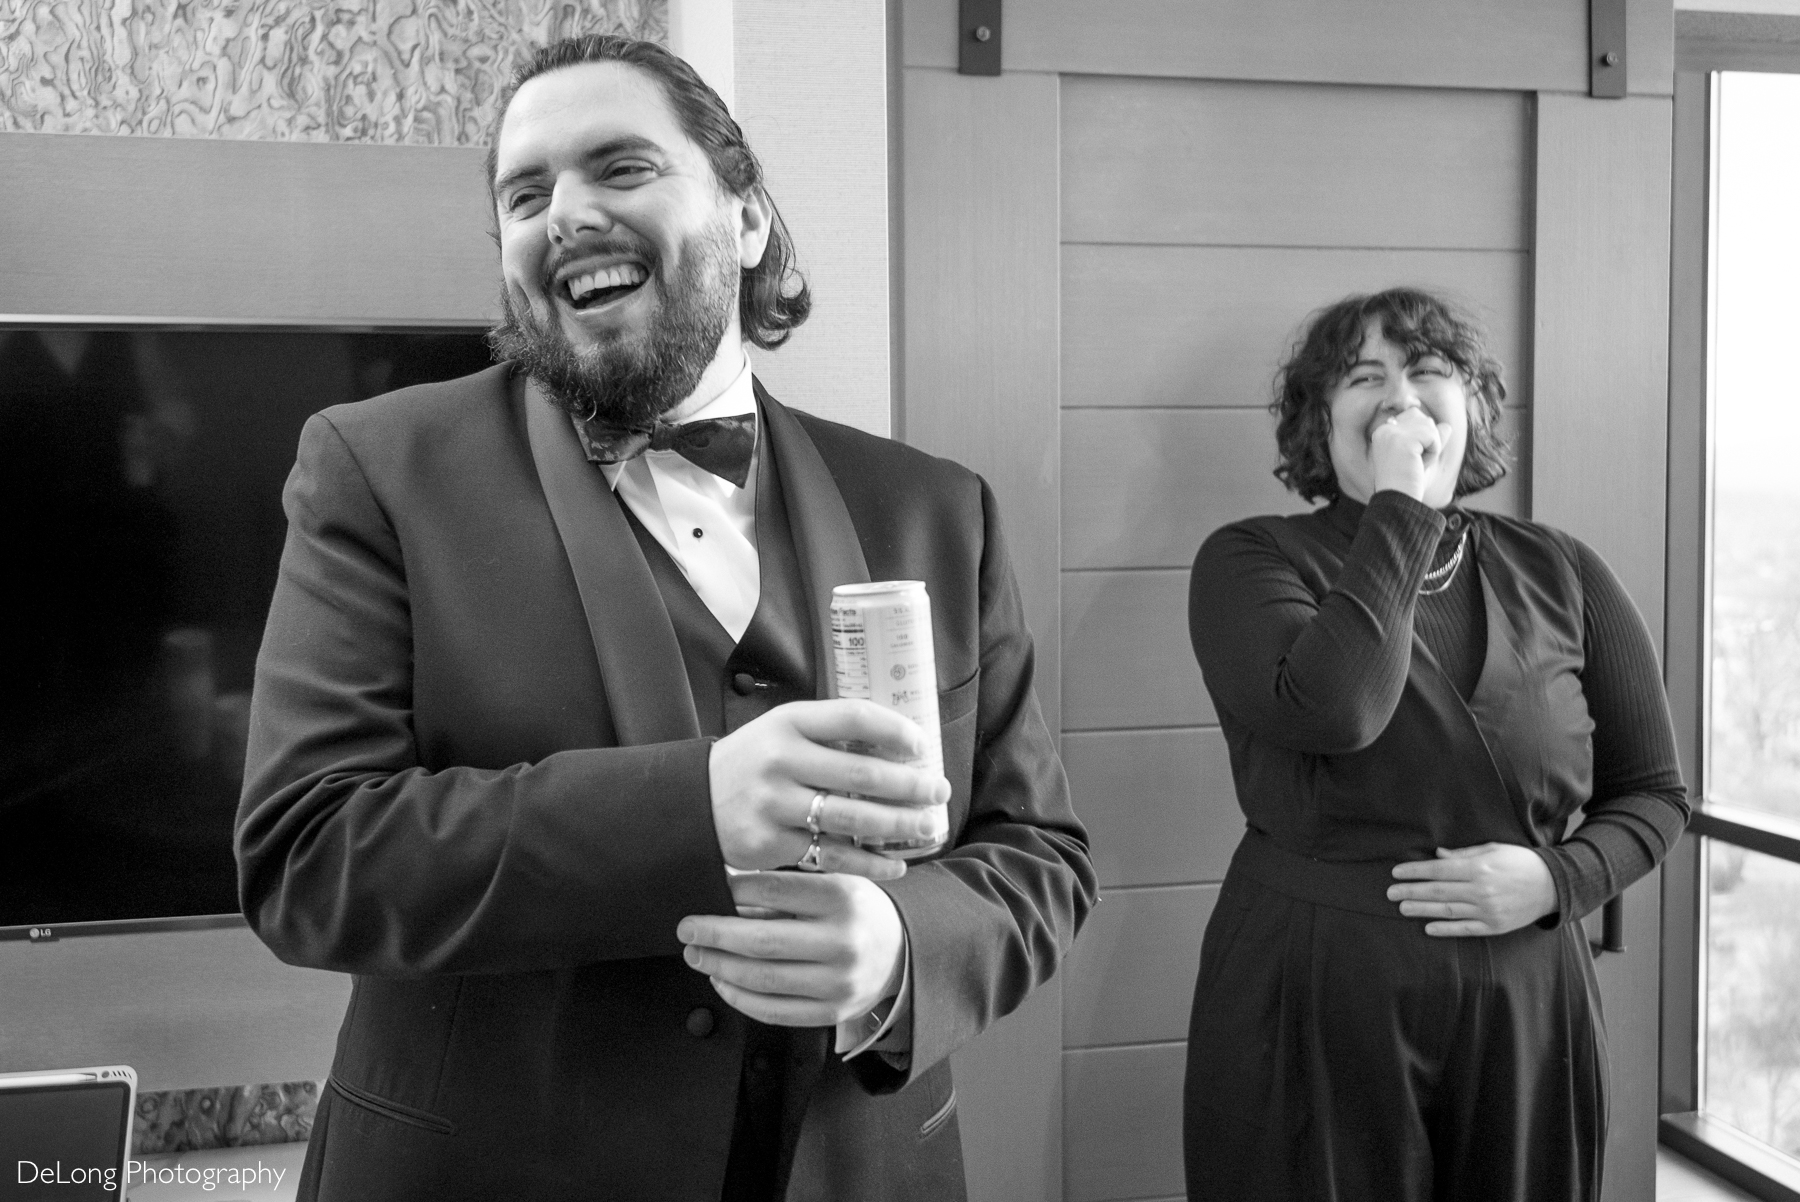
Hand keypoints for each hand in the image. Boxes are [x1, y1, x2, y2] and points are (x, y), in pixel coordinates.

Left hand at [678, 871, 904, 1026]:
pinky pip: (774, 1011)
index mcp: (843, 898)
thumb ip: (786, 890)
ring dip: (719, 967)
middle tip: (687, 929)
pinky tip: (722, 981)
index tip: (712, 889)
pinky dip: (739, 997)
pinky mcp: (832, 1013)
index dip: (736, 891)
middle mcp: (844, 942)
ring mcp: (839, 983)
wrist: (903, 951)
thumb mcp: (833, 884)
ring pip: (763, 979)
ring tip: (697, 955)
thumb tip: (726, 897)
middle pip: (763, 941)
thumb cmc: (857, 911)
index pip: (776, 891)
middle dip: (715, 935)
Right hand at [709, 700, 950, 880]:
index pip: (854, 717)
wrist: (692, 803)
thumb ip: (830, 733)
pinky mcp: (771, 844)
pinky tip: (896, 864)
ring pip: (853, 819)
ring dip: (900, 825)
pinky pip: (832, 856)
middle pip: (863, 773)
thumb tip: (901, 744)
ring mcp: (775, 805)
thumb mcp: (782, 731)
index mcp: (788, 723)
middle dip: (911, 785)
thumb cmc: (755, 762)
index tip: (922, 745)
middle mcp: (781, 760)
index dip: (896, 730)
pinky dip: (870, 864)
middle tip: (939, 791)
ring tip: (928, 826)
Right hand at [1370, 407, 1452, 501]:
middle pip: (1424, 419)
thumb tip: (1447, 426)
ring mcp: (1392, 434)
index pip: (1414, 415)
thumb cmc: (1407, 483)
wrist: (1397, 500)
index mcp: (1383, 432)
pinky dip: (1433, 453)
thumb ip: (1432, 439)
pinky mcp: (1403, 441)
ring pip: (1430, 426)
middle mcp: (1385, 429)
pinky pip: (1433, 437)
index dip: (1422, 437)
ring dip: (1431, 448)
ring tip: (1416, 464)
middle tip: (1413, 463)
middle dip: (1428, 441)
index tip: (1407, 459)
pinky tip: (1419, 465)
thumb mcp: (1420, 457)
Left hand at [1387, 843, 1555, 935]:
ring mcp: (1488, 911)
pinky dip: (1445, 929)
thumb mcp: (1492, 849)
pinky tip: (1428, 928)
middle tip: (1390, 893)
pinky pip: (1465, 929)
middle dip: (1411, 891)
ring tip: (1402, 908)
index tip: (1396, 873)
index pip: (1438, 870)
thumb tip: (1438, 856)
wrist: (1553, 885)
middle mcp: (1481, 890)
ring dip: (1422, 910)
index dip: (1415, 871)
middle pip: (1438, 891)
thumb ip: (1464, 854)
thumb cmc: (1520, 861)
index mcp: (1479, 868)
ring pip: (1447, 911)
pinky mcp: (1494, 926)